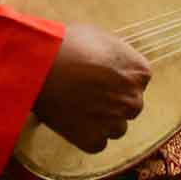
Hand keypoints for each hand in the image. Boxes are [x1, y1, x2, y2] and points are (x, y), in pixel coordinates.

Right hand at [33, 23, 151, 153]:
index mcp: (140, 72)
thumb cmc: (69, 45)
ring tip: (81, 108)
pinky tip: (74, 120)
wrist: (40, 67)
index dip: (120, 78)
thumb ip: (117, 54)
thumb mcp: (101, 37)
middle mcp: (133, 99)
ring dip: (104, 120)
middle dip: (115, 101)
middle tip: (92, 93)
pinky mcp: (94, 140)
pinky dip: (87, 135)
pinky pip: (98, 143)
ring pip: (117, 127)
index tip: (104, 76)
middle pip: (131, 105)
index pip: (139, 80)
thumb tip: (114, 61)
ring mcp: (114, 122)